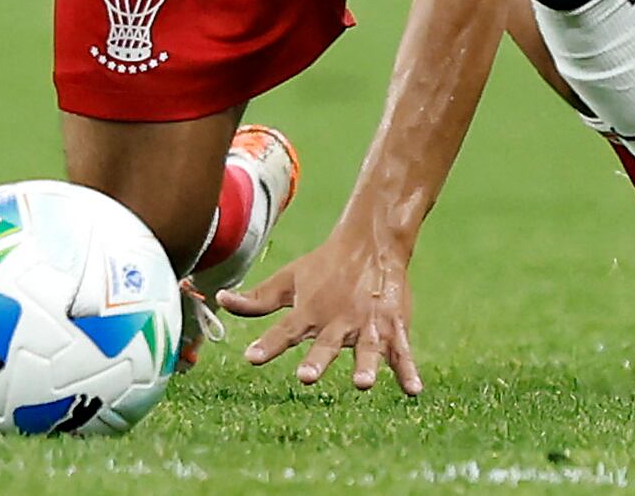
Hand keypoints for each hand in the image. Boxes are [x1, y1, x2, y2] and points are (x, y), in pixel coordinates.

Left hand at [219, 226, 421, 395]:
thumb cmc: (325, 266)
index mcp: (310, 311)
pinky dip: (409, 372)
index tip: (250, 358)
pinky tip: (413, 392)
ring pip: (367, 349)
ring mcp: (368, 325)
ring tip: (363, 384)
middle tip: (306, 377)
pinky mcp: (393, 326)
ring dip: (366, 366)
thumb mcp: (289, 280)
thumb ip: (258, 299)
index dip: (268, 344)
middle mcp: (338, 320)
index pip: (284, 331)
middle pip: (325, 344)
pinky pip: (402, 353)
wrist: (372, 242)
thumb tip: (220, 300)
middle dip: (317, 360)